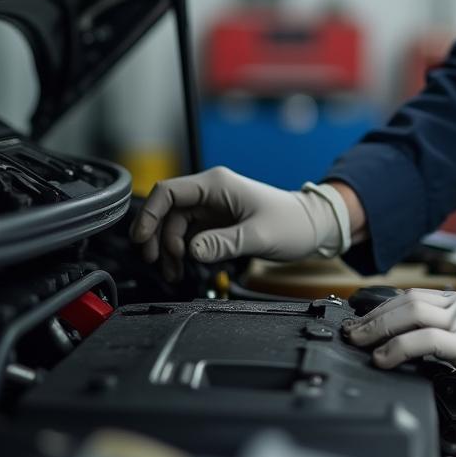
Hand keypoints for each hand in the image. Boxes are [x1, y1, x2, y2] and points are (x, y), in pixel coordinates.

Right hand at [129, 166, 353, 280]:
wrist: (312, 227)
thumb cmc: (292, 223)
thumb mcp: (258, 235)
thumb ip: (224, 243)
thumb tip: (192, 251)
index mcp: (218, 184)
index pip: (169, 192)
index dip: (150, 215)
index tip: (143, 240)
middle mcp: (212, 192)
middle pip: (167, 212)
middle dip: (159, 238)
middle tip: (159, 263)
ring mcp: (213, 208)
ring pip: (175, 226)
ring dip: (170, 249)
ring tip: (175, 272)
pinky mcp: (217, 222)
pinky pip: (189, 235)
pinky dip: (182, 252)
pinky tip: (185, 268)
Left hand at [342, 288, 455, 409]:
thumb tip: (432, 354)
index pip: (415, 298)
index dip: (385, 308)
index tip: (364, 323)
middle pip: (406, 299)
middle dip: (373, 315)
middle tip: (351, 331)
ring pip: (410, 311)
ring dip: (377, 326)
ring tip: (357, 342)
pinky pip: (424, 339)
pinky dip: (397, 346)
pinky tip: (383, 358)